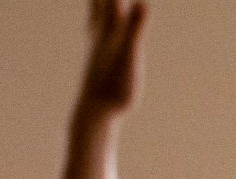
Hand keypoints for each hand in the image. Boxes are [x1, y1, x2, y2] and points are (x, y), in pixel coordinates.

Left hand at [74, 0, 144, 123]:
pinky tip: (101, 19)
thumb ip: (135, 28)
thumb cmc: (114, 86)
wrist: (94, 110)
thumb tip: (142, 1)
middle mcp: (101, 29)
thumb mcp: (130, 56)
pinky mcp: (100, 52)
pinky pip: (100, 24)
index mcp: (109, 26)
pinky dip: (101, 14)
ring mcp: (99, 40)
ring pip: (98, 8)